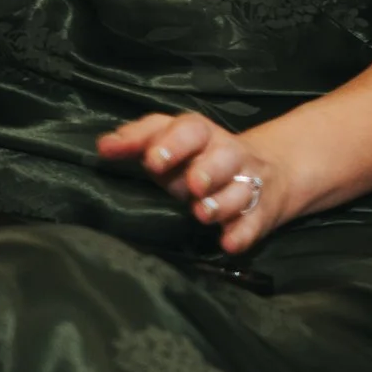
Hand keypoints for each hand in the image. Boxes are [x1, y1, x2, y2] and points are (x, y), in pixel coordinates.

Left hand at [97, 112, 291, 253]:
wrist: (269, 171)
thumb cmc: (200, 160)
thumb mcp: (172, 146)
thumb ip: (140, 141)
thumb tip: (103, 146)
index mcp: (203, 137)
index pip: (191, 129)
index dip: (172, 142)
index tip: (151, 161)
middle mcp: (228, 156)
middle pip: (224, 156)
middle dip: (209, 169)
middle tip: (193, 184)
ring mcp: (248, 183)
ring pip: (242, 188)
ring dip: (224, 201)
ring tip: (204, 213)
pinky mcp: (260, 212)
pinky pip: (254, 222)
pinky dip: (244, 232)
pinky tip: (230, 242)